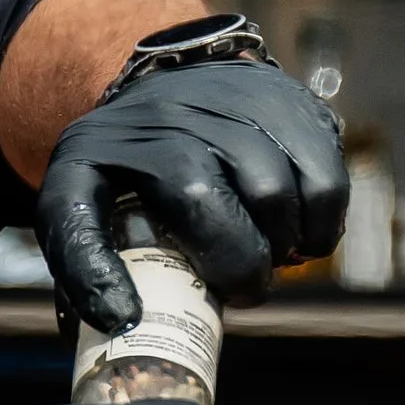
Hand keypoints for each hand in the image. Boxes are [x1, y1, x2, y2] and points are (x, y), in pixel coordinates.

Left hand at [36, 59, 347, 333]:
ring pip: (274, 198)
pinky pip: (325, 185)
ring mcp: (236, 105)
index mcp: (100, 152)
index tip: (125, 318)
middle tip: (240, 289)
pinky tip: (300, 234)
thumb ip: (83, 260)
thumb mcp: (80, 196)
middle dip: (234, 269)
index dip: (94, 275)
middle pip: (205, 206)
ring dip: (280, 247)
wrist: (176, 80)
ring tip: (268, 252)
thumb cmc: (129, 164)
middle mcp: (166, 120)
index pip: (81, 219)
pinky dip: (322, 226)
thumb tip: (120, 324)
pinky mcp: (295, 106)